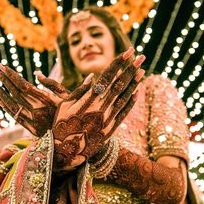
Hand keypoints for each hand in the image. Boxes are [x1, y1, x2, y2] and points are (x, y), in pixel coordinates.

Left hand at [0, 65, 69, 135]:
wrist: (76, 137)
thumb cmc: (75, 114)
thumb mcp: (69, 96)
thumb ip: (52, 84)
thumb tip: (36, 73)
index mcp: (46, 100)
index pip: (24, 85)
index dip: (12, 76)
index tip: (3, 66)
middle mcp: (37, 110)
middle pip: (16, 93)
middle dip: (4, 81)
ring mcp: (33, 121)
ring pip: (12, 105)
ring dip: (1, 94)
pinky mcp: (32, 129)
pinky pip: (15, 116)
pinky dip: (6, 107)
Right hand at [52, 48, 145, 169]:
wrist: (65, 151)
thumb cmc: (62, 125)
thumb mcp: (65, 105)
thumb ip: (80, 91)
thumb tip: (92, 77)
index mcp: (89, 98)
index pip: (107, 76)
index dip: (118, 63)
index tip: (128, 52)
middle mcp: (101, 107)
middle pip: (120, 84)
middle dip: (131, 69)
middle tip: (141, 57)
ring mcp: (108, 118)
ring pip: (125, 97)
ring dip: (134, 83)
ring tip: (142, 71)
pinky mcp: (111, 129)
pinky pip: (124, 113)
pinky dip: (131, 102)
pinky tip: (137, 93)